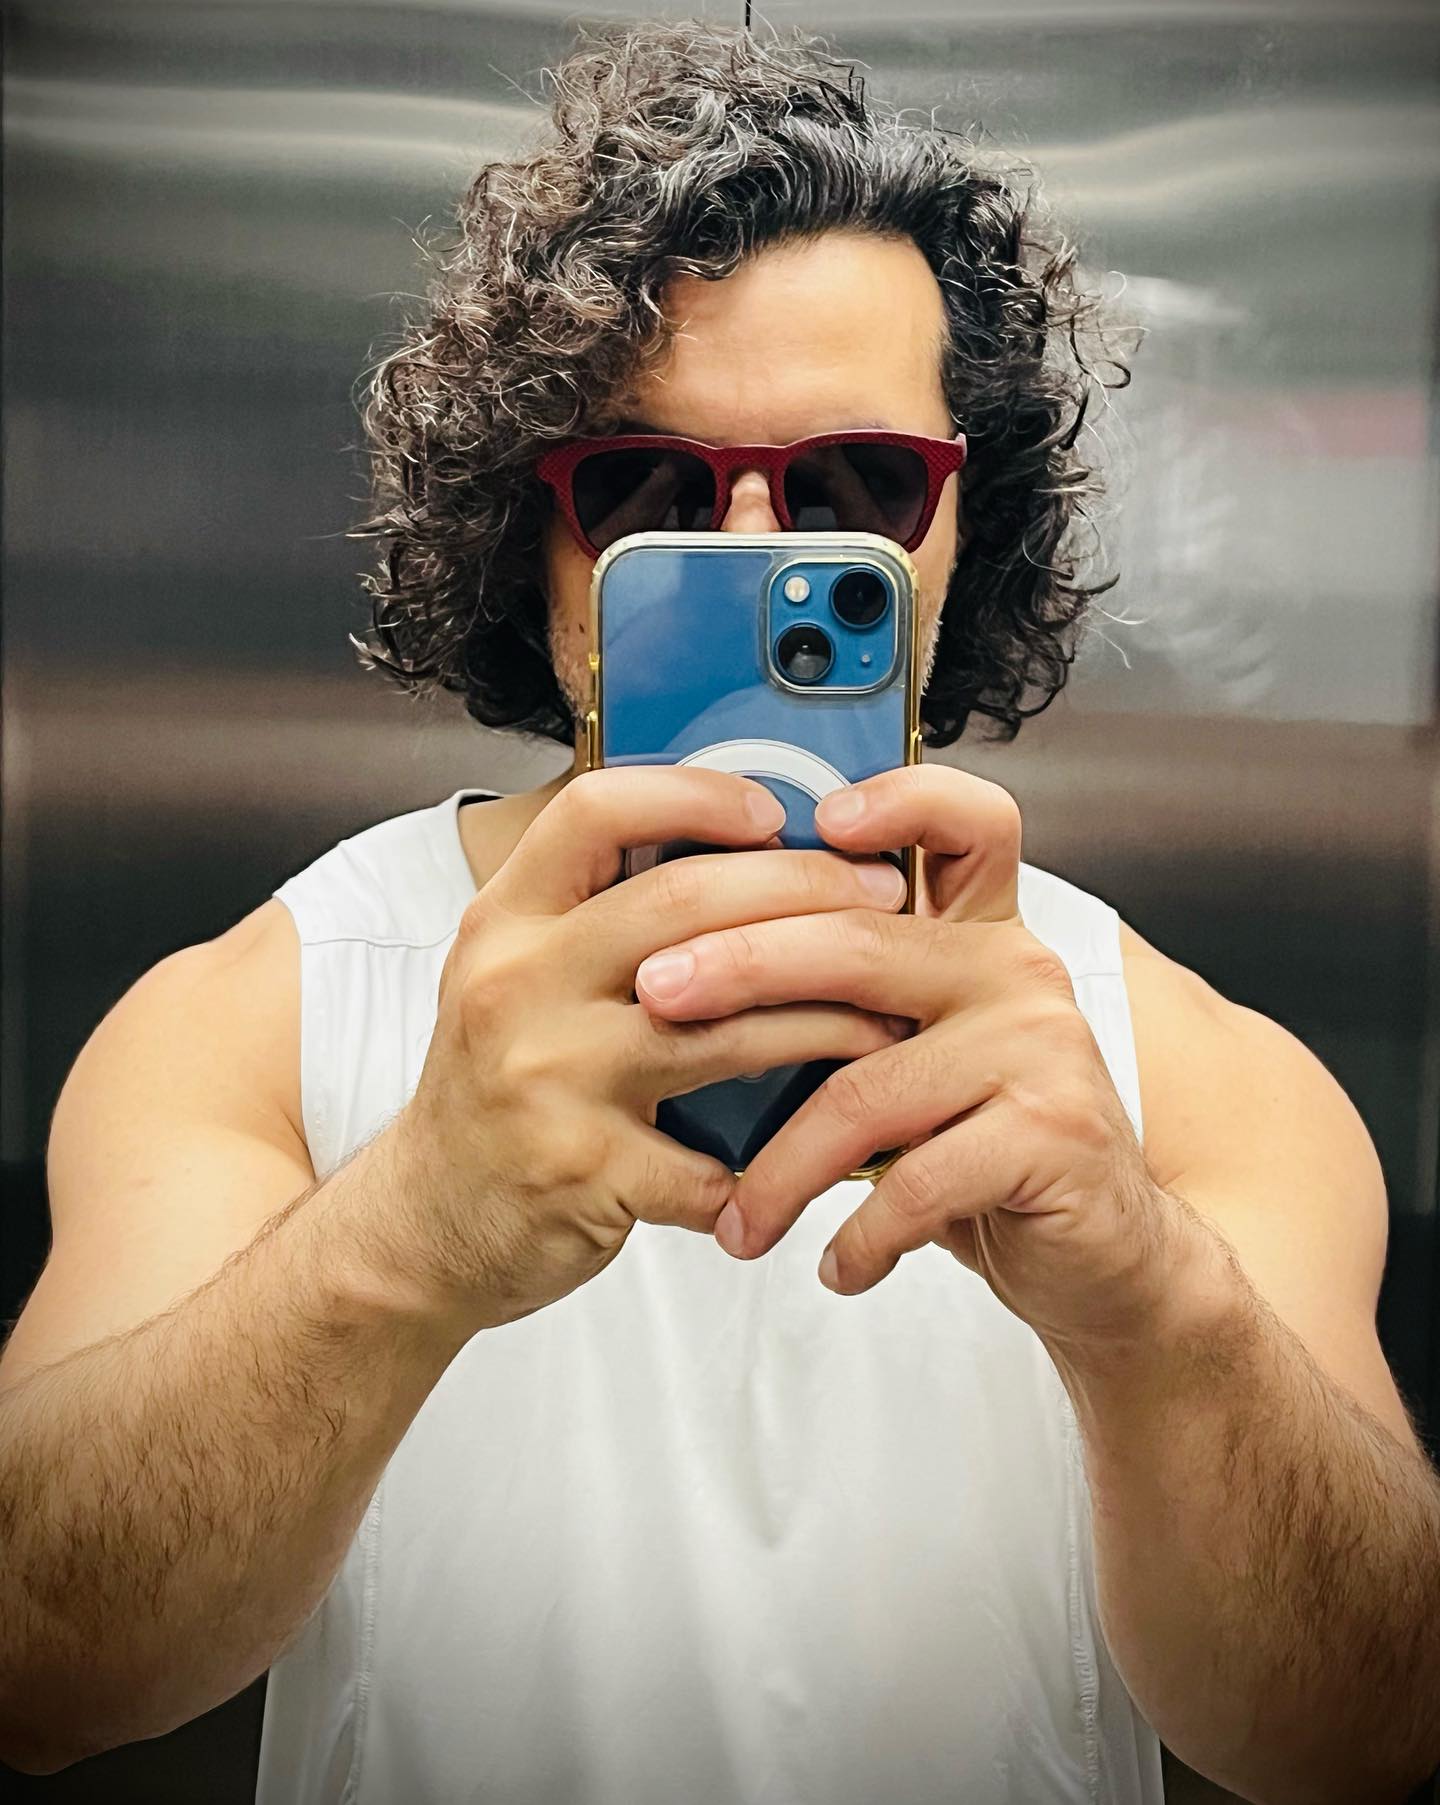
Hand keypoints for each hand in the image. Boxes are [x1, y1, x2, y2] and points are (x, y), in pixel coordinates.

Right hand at [371, 766, 910, 1338]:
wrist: (428, 1221)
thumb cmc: (498, 1086)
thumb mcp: (517, 974)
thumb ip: (597, 914)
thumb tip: (740, 849)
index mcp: (506, 920)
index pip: (597, 811)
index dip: (697, 795)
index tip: (776, 812)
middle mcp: (516, 985)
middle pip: (685, 905)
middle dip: (810, 894)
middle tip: (886, 902)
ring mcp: (547, 1079)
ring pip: (724, 1028)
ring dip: (829, 1023)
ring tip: (889, 1017)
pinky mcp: (583, 1171)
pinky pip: (713, 1161)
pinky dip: (775, 1161)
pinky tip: (817, 1150)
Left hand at [634, 764, 1175, 1352]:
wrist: (1101, 1253)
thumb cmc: (981, 1149)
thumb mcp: (915, 1059)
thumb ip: (847, 1009)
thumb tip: (683, 974)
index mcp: (979, 935)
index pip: (964, 825)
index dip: (900, 799)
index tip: (816, 816)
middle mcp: (1015, 971)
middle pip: (861, 942)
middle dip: (741, 965)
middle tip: (656, 996)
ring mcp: (1040, 1048)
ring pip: (868, 1086)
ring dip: (783, 1168)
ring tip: (740, 1220)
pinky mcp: (1053, 1134)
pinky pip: (918, 1180)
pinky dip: (860, 1235)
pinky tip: (834, 1264)